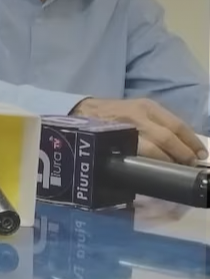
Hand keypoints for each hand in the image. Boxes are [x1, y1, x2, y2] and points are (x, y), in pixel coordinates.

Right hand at [72, 98, 206, 164]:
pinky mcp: (113, 143)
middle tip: (189, 166)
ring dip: (167, 162)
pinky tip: (153, 171)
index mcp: (147, 106)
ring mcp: (125, 130)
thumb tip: (182, 144)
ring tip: (173, 170)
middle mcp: (137, 117)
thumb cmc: (113, 114)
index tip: (201, 155)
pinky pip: (136, 158)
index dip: (192, 142)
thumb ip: (156, 122)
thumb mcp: (136, 109)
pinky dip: (148, 166)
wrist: (80, 113)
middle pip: (168, 139)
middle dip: (182, 155)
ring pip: (153, 150)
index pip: (177, 125)